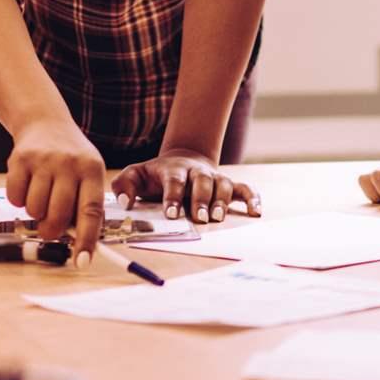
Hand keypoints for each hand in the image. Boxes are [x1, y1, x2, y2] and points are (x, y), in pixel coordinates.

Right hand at [8, 119, 107, 250]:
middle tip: (50, 229)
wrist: (44, 122)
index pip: (91, 211)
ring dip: (36, 213)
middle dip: (53, 230)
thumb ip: (85, 206)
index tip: (82, 261)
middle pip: (58, 215)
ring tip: (41, 197)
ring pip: (35, 210)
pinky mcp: (19, 160)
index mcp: (91, 170)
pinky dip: (18, 201)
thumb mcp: (87, 174)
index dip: (86, 239)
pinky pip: (15, 199)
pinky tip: (27, 186)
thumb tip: (80, 245)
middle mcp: (69, 164)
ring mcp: (43, 160)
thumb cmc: (71, 159)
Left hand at [114, 149, 259, 223]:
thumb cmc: (155, 175)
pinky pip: (244, 189)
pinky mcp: (228, 184)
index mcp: (173, 170)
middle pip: (202, 182)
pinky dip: (252, 198)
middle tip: (200, 218)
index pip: (174, 181)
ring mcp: (214, 177)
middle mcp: (197, 173)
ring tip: (218, 218)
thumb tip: (124, 202)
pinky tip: (256, 212)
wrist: (181, 161)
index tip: (172, 214)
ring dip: (222, 201)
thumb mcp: (135, 175)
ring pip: (223, 185)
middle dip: (202, 200)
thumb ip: (124, 185)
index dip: (173, 197)